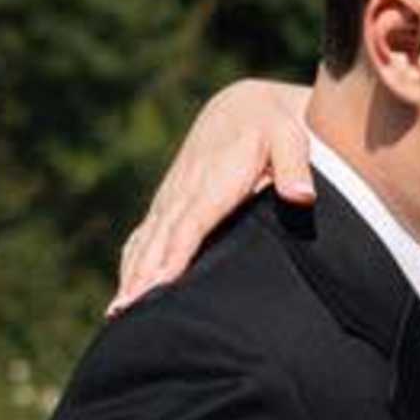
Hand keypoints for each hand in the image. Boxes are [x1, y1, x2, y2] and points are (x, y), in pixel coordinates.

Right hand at [115, 76, 312, 307]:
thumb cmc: (273, 127)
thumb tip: (300, 197)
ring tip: (118, 312)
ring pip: (148, 241)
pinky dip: (133, 263)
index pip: (191, 222)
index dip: (175, 253)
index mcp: (215, 179)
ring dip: (131, 275)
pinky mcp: (169, 203)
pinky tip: (126, 292)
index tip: (160, 283)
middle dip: (142, 275)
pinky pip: (146, 236)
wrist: (243, 107)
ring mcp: (173, 197)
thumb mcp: (290, 138)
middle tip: (126, 311)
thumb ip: (295, 166)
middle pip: (161, 240)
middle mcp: (186, 190)